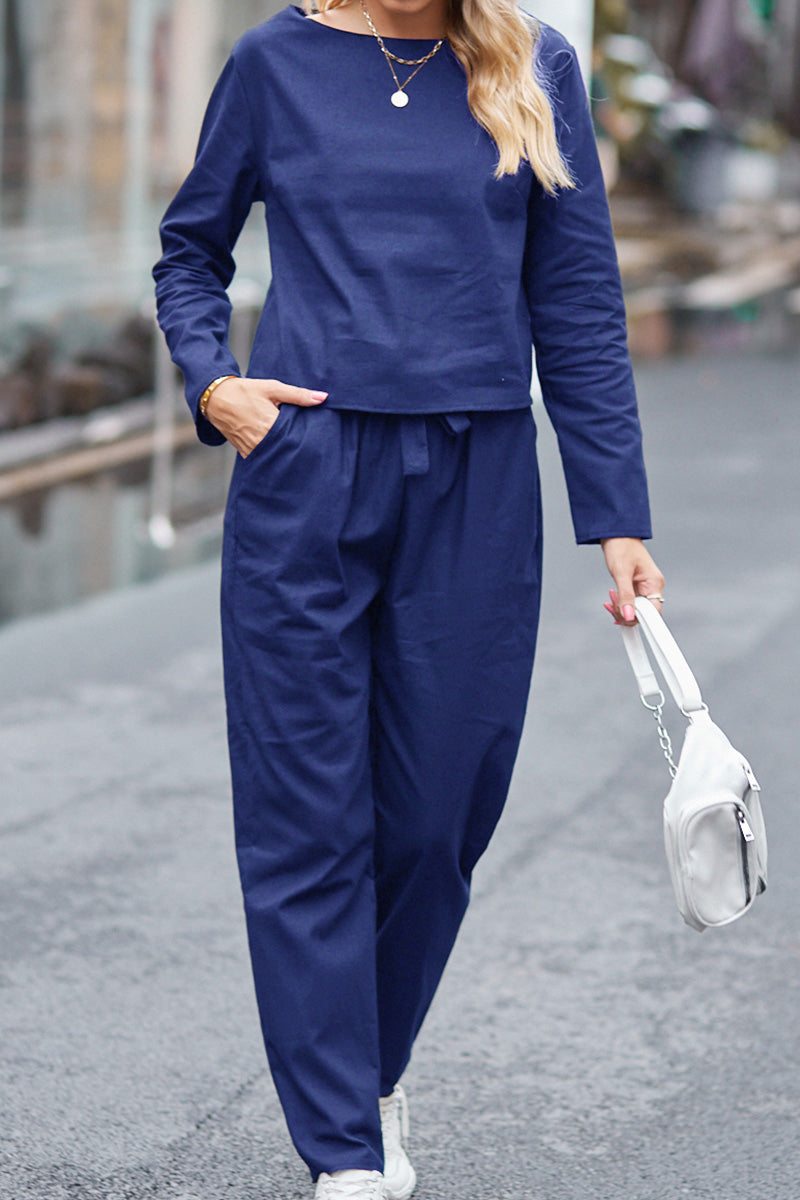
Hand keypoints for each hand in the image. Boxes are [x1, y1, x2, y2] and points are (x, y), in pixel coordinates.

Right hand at [204, 377, 327, 456]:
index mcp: (270, 425)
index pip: (296, 439)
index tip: (319, 440)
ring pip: (275, 457)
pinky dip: (272, 457)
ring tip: (299, 453)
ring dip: (285, 455)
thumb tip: (323, 397)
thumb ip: (298, 395)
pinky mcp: (245, 453)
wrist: (216, 398)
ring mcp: (252, 449)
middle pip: (287, 451)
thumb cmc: (246, 391)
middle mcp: (261, 441)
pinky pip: (263, 460)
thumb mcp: (273, 389)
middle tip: (312, 448)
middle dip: (298, 449)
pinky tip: (281, 454)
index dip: (308, 440)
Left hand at [600, 536, 664, 625]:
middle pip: (643, 614)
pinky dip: (620, 604)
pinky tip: (612, 599)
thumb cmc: (622, 547)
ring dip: (621, 609)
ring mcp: (645, 588)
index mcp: (655, 583)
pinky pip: (631, 603)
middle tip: (611, 605)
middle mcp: (652, 587)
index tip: (624, 618)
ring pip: (635, 610)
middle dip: (625, 613)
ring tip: (610, 599)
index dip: (639, 618)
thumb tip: (628, 616)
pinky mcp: (636, 588)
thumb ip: (625, 596)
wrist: (616, 534)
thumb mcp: (621, 572)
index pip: (654, 612)